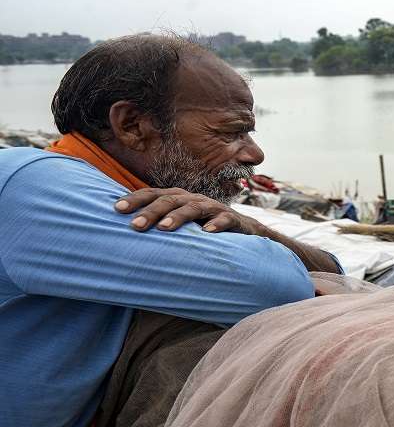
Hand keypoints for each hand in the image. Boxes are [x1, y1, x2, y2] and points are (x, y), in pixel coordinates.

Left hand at [115, 188, 263, 234]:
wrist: (243, 231)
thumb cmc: (203, 227)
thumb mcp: (179, 224)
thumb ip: (158, 222)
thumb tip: (123, 229)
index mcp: (177, 198)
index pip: (153, 194)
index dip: (135, 199)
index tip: (117, 209)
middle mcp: (193, 199)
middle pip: (170, 200)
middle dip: (151, 212)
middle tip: (135, 226)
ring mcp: (213, 208)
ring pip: (193, 208)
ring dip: (178, 216)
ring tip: (164, 228)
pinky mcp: (233, 219)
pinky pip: (225, 219)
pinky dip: (216, 224)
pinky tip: (207, 232)